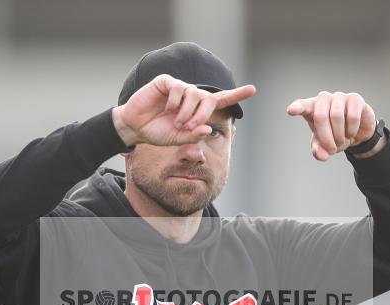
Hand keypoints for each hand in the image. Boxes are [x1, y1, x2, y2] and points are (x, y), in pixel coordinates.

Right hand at [112, 74, 255, 146]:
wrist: (136, 128)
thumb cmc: (158, 132)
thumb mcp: (178, 138)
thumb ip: (194, 135)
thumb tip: (208, 129)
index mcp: (197, 109)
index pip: (220, 100)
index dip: (236, 94)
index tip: (253, 89)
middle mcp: (190, 96)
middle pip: (208, 98)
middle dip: (203, 114)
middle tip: (190, 126)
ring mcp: (178, 87)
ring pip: (194, 93)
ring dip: (187, 111)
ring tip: (177, 121)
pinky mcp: (165, 82)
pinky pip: (177, 87)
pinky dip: (174, 101)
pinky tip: (166, 108)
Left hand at [286, 91, 376, 160]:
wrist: (356, 133)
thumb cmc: (335, 135)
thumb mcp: (324, 145)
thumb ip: (318, 150)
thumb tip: (321, 155)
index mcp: (311, 108)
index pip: (302, 105)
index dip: (297, 107)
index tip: (291, 111)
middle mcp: (323, 99)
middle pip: (320, 116)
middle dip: (326, 137)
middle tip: (332, 149)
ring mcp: (339, 97)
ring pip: (337, 116)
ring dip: (340, 135)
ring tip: (342, 140)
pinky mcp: (355, 99)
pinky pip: (352, 116)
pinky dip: (351, 130)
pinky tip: (351, 133)